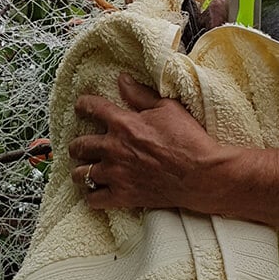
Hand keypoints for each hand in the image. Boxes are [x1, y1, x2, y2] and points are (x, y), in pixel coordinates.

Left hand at [68, 73, 224, 211]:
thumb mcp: (167, 108)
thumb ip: (140, 95)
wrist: (201, 174)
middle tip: (80, 146)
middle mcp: (113, 148)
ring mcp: (116, 174)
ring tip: (85, 170)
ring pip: (81, 174)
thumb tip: (122, 80)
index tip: (82, 107)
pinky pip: (93, 199)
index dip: (83, 105)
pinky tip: (97, 192)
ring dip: (81, 171)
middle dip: (77, 145)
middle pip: (79, 146)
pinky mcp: (122, 196)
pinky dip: (93, 196)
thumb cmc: (187, 139)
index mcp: (122, 123)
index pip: (91, 108)